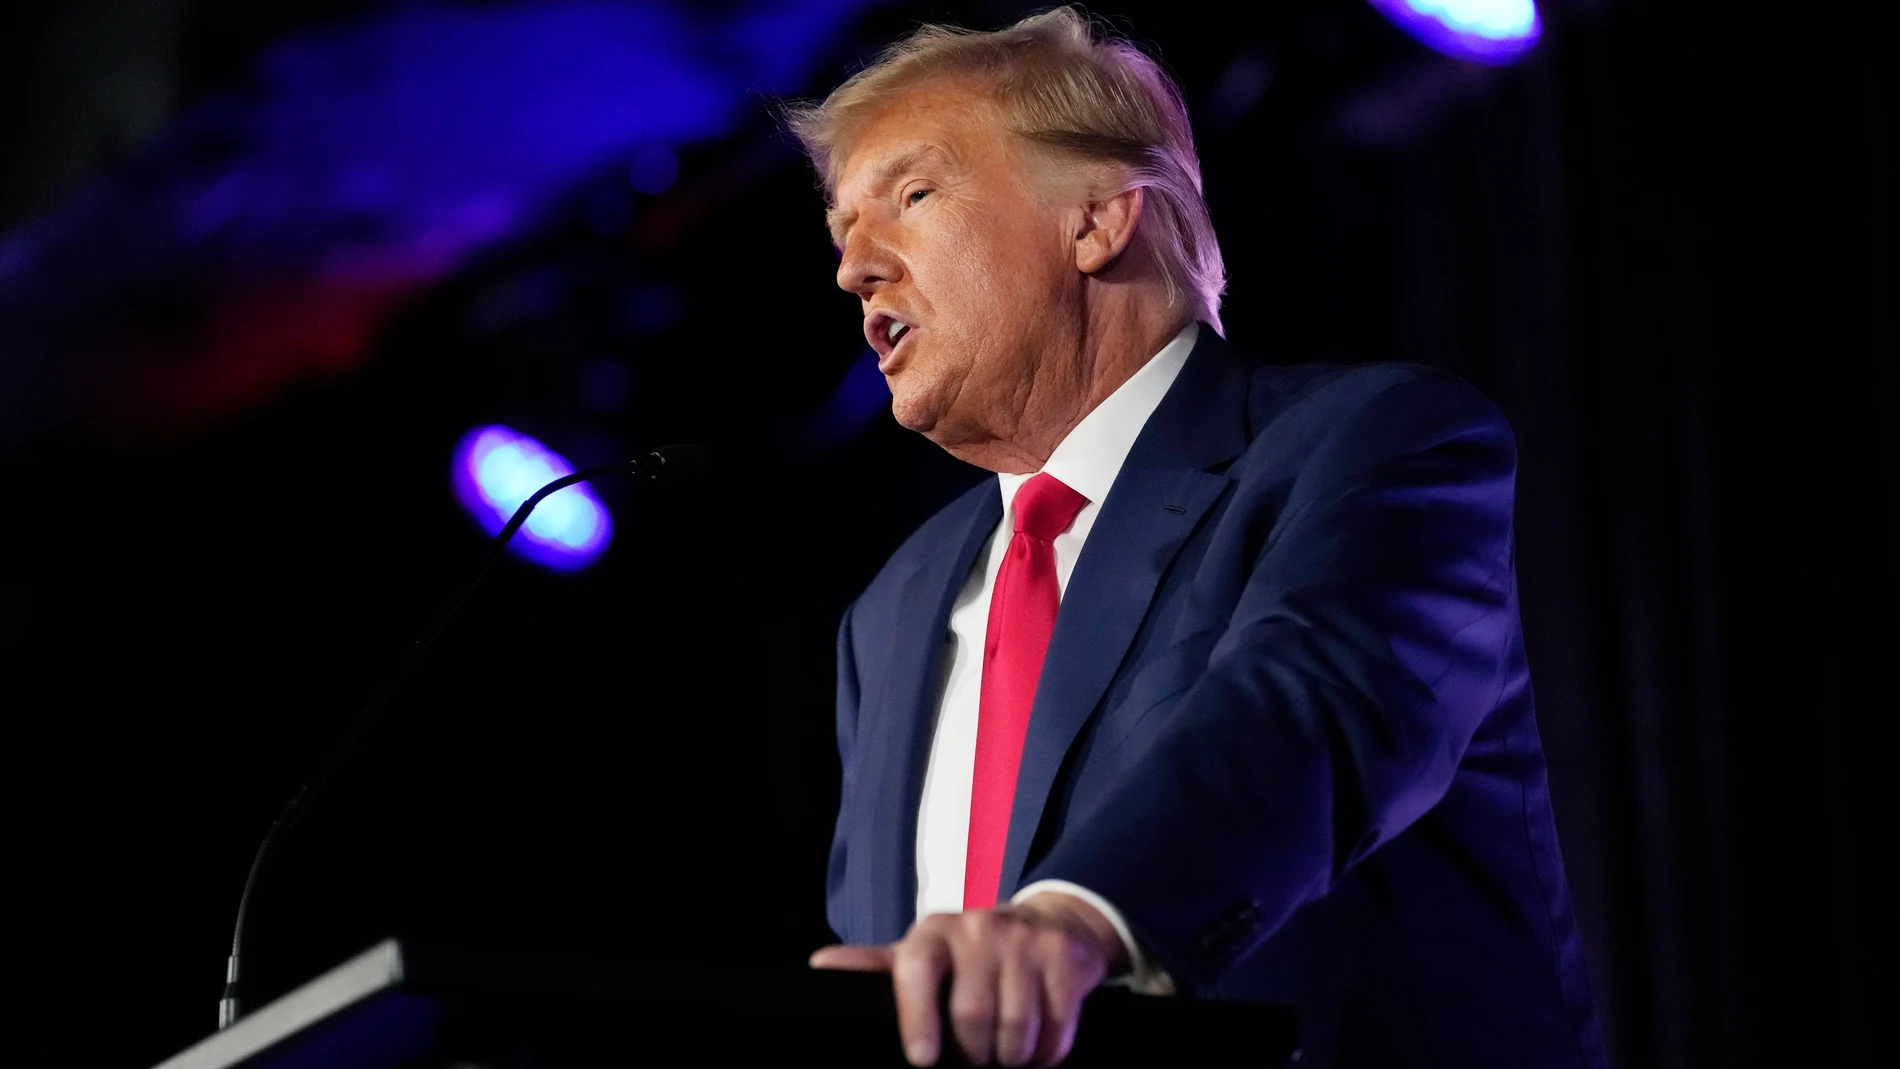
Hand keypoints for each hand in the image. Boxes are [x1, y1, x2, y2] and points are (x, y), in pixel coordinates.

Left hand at [809, 892, 1128, 1066]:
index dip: (918, 1017)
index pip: (917, 969)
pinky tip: (1037, 1043)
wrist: (1051, 924)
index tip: (924, 1059)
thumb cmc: (973, 954)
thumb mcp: (925, 955)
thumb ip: (877, 967)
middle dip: (974, 1053)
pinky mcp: (1064, 958)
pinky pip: (1054, 1029)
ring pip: (1016, 1028)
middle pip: (972, 1014)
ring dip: (1012, 1058)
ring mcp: (1024, 941)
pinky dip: (1045, 1053)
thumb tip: (819, 966)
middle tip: (975, 1057)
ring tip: (1004, 1052)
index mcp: (934, 932)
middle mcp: (979, 927)